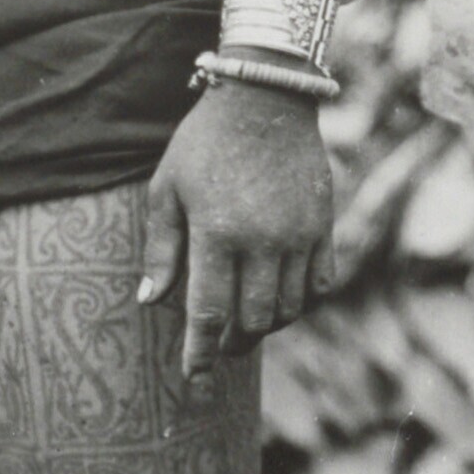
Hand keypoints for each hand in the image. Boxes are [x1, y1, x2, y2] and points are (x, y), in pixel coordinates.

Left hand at [139, 56, 335, 380]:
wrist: (267, 98)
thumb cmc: (205, 142)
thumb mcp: (167, 188)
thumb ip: (162, 248)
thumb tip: (150, 301)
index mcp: (217, 233)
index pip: (209, 312)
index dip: (200, 351)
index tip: (193, 376)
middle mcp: (263, 241)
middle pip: (253, 320)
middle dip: (234, 343)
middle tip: (221, 346)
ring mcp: (299, 237)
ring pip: (288, 309)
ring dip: (266, 326)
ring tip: (249, 325)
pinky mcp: (323, 228)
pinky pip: (320, 286)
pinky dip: (302, 304)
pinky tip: (283, 302)